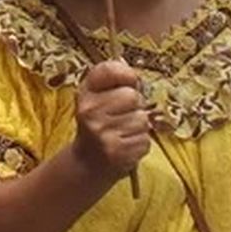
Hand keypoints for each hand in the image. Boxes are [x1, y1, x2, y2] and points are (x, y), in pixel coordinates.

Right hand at [71, 60, 150, 177]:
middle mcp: (89, 111)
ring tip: (124, 132)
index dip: (126, 74)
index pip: (108, 70)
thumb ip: (113, 83)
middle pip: (132, 96)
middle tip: (124, 115)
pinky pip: (145, 140)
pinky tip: (126, 145)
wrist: (87, 162)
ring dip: (139, 127)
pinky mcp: (116, 152)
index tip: (130, 81)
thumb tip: (130, 69)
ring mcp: (102, 132)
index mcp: (85, 93)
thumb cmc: (99, 125)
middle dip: (136, 105)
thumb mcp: (97, 99)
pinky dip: (140, 143)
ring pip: (142, 119)